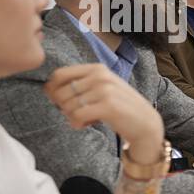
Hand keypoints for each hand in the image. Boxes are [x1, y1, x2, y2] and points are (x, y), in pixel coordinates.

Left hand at [44, 63, 163, 151]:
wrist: (145, 123)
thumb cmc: (120, 108)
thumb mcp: (102, 88)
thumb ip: (81, 83)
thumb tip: (48, 88)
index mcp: (97, 69)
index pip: (59, 75)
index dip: (53, 90)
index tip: (60, 102)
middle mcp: (100, 76)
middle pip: (60, 92)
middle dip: (63, 107)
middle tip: (77, 113)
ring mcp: (105, 90)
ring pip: (67, 105)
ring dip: (71, 117)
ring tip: (85, 119)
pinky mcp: (108, 106)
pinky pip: (76, 116)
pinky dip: (77, 124)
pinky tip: (87, 125)